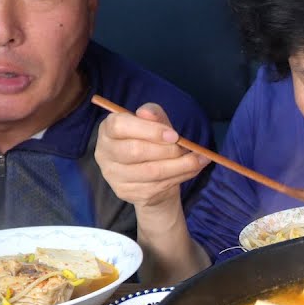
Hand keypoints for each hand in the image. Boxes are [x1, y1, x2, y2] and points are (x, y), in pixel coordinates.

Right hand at [95, 103, 208, 218]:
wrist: (151, 177)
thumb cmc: (151, 143)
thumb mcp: (154, 124)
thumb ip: (153, 115)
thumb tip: (147, 112)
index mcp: (107, 130)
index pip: (120, 126)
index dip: (149, 130)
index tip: (174, 135)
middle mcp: (104, 153)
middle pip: (135, 151)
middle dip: (167, 149)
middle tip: (187, 147)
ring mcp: (113, 175)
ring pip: (151, 171)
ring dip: (181, 165)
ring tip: (199, 158)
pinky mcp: (126, 192)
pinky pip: (158, 185)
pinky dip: (181, 176)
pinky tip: (193, 169)